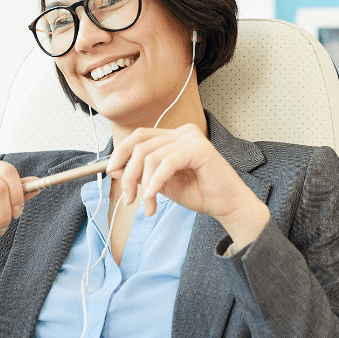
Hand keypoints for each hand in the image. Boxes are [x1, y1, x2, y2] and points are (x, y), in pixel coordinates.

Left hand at [105, 124, 270, 245]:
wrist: (227, 205)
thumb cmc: (199, 193)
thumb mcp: (161, 183)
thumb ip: (141, 173)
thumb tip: (115, 168)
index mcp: (174, 136)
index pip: (139, 136)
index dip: (121, 152)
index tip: (112, 172)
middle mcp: (183, 132)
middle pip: (141, 146)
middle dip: (129, 174)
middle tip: (129, 198)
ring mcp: (192, 138)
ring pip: (151, 157)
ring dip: (143, 186)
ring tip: (147, 205)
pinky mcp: (199, 149)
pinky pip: (166, 164)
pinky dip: (155, 184)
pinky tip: (152, 199)